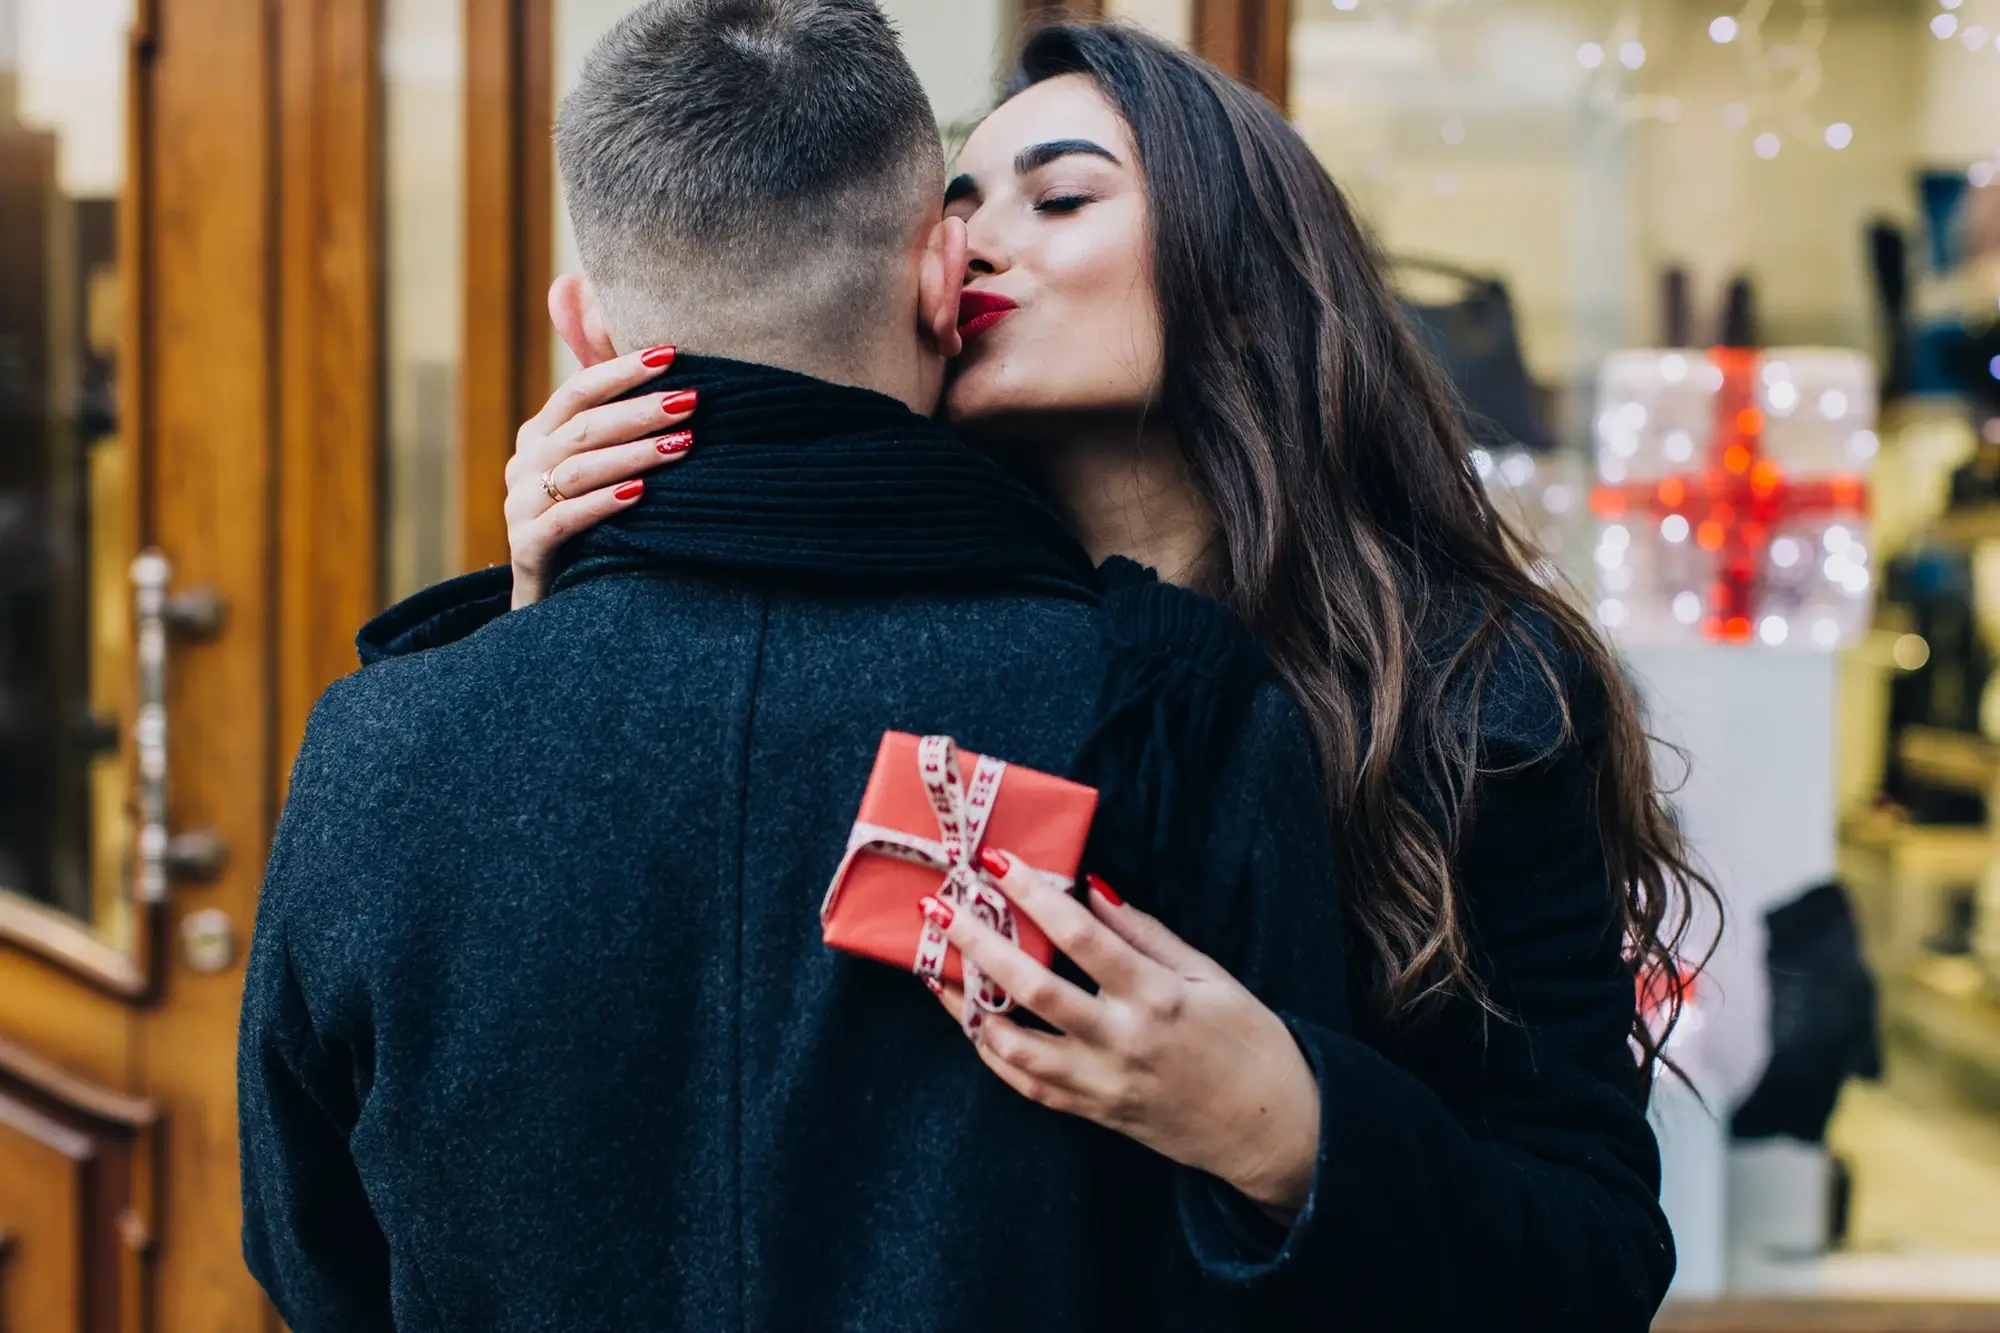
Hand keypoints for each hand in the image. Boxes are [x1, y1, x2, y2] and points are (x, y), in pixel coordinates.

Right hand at [503, 344, 696, 607]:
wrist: (553, 597)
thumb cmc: (588, 521)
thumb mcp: (596, 464)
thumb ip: (611, 411)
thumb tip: (640, 343)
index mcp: (539, 436)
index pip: (579, 391)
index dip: (622, 371)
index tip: (670, 354)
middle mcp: (524, 465)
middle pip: (584, 428)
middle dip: (640, 411)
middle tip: (691, 401)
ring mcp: (520, 506)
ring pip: (578, 471)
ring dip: (634, 455)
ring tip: (682, 444)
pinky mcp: (526, 548)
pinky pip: (564, 520)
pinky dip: (603, 504)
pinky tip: (640, 493)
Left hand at [923, 852, 1321, 1216]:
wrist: (1270, 1128)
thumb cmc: (1248, 1041)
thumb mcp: (1210, 974)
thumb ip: (1148, 934)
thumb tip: (1095, 890)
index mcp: (1157, 996)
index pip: (1081, 936)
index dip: (1033, 895)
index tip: (995, 862)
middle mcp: (1123, 1040)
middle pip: (1032, 988)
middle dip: (979, 943)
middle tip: (939, 909)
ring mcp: (1103, 1082)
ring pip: (1015, 1046)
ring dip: (968, 1006)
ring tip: (938, 970)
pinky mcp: (1094, 1112)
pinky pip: (1028, 1085)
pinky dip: (993, 1055)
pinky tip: (972, 1024)